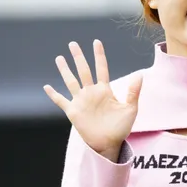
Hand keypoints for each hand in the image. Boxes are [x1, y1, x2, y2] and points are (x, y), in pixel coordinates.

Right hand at [43, 40, 142, 154]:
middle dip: (78, 57)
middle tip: (73, 43)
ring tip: (59, 58)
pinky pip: (61, 101)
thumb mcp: (130, 109)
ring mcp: (81, 101)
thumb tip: (139, 74)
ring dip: (65, 70)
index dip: (99, 55)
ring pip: (71, 81)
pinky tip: (47, 86)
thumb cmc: (121, 128)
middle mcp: (91, 93)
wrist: (109, 143)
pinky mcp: (73, 111)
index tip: (96, 42)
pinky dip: (54, 94)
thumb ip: (133, 92)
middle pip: (83, 70)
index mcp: (105, 90)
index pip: (101, 68)